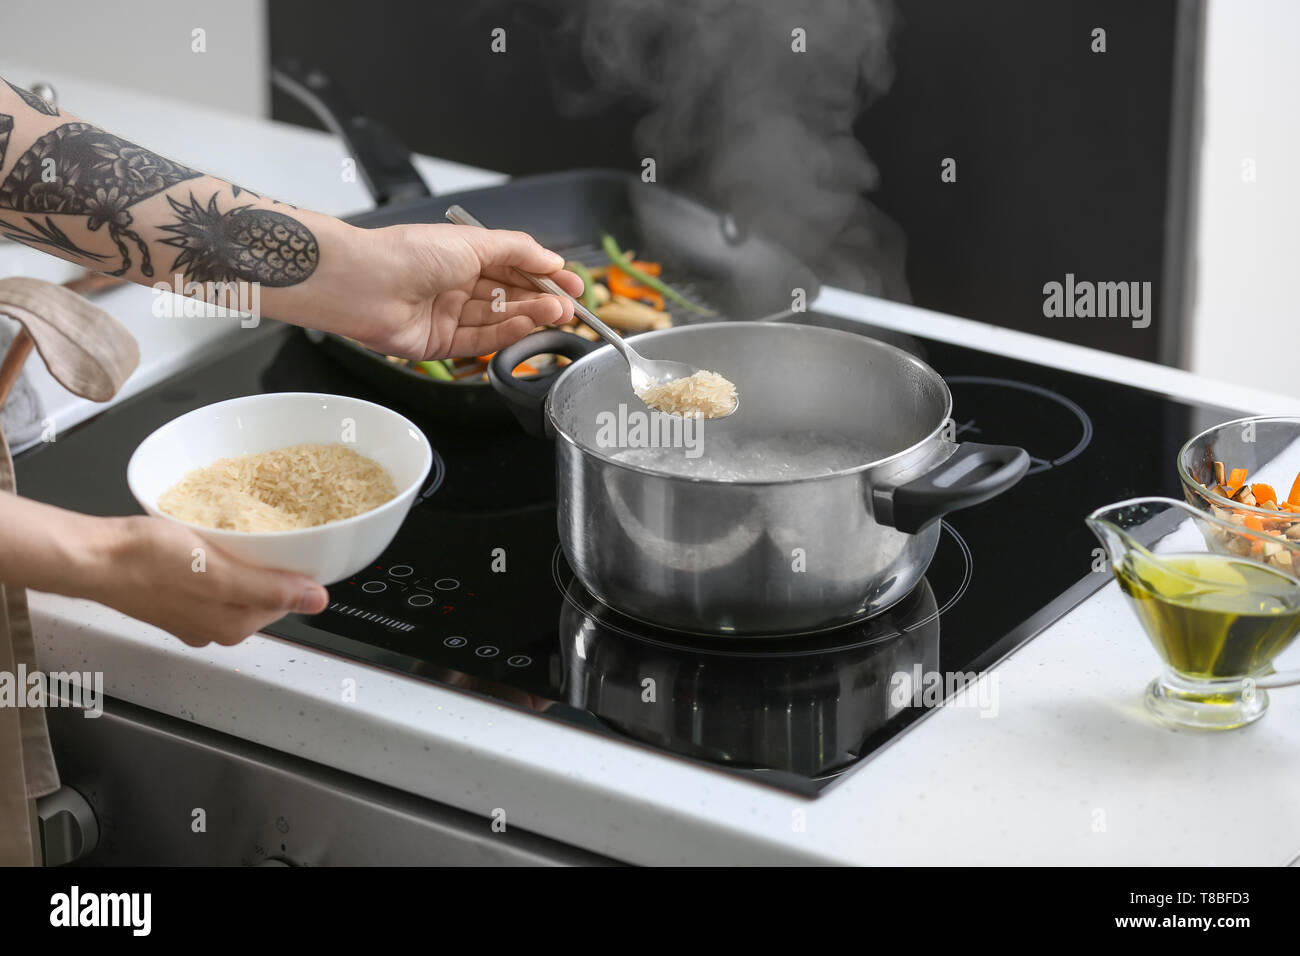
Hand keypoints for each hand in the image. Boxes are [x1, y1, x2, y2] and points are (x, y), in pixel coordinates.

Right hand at [84, 515, 327, 647]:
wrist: (94, 557)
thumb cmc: (148, 563)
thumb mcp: (221, 575)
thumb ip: (271, 590)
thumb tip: (317, 600)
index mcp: (233, 627)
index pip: (286, 600)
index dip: (294, 571)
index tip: (294, 544)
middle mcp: (214, 627)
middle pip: (263, 593)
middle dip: (269, 565)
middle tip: (265, 532)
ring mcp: (192, 613)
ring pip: (237, 583)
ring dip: (244, 559)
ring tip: (237, 533)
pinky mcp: (173, 594)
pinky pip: (211, 577)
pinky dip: (219, 558)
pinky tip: (210, 541)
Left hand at [301, 221, 584, 359]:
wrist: (364, 283)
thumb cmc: (409, 253)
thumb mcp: (473, 241)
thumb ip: (517, 251)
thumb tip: (551, 259)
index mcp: (461, 255)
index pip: (513, 268)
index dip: (543, 276)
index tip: (572, 284)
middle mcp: (455, 285)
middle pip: (508, 296)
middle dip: (541, 300)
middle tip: (569, 306)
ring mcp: (448, 315)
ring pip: (497, 319)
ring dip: (529, 316)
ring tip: (556, 314)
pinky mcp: (439, 343)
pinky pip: (479, 341)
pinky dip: (505, 333)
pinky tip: (527, 326)